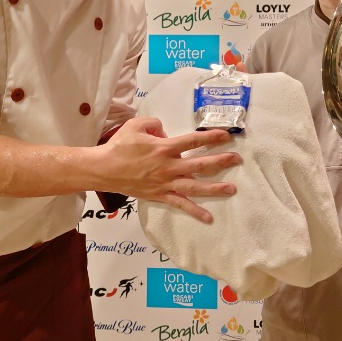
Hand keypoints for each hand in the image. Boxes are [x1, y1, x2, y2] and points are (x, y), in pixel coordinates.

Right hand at [100, 117, 240, 222]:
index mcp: (164, 148)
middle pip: (200, 165)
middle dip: (221, 161)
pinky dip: (194, 212)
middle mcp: (169, 167)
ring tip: (232, 189)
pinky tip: (208, 218)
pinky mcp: (160, 195)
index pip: (193, 141)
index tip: (227, 136)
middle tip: (237, 159)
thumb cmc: (119, 146)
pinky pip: (180, 204)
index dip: (211, 138)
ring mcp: (166, 183)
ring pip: (195, 187)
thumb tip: (166, 131)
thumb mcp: (136, 125)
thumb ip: (154, 123)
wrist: (104, 169)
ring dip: (215, 188)